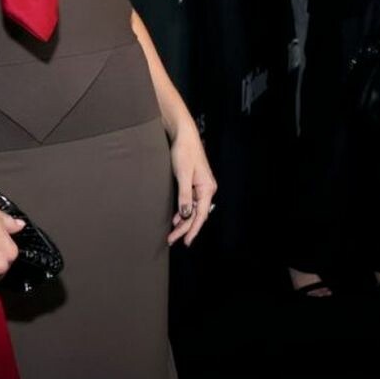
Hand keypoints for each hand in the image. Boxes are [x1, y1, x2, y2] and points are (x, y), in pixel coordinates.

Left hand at [166, 129, 218, 246]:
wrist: (184, 136)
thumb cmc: (185, 152)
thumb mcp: (183, 175)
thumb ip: (184, 196)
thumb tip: (185, 215)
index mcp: (207, 188)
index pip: (201, 215)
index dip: (193, 230)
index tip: (186, 242)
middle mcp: (207, 189)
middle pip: (197, 214)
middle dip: (185, 228)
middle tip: (172, 239)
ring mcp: (201, 187)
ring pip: (193, 210)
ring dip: (183, 221)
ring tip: (172, 233)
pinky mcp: (194, 184)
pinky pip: (190, 202)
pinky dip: (183, 211)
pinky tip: (176, 218)